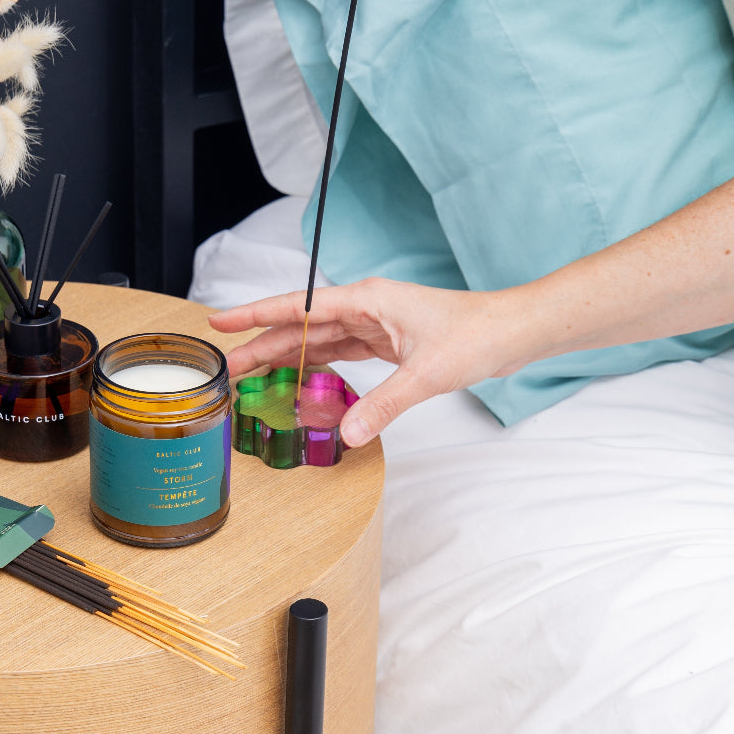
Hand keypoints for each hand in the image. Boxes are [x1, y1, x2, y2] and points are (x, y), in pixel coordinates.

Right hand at [209, 278, 521, 446]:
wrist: (511, 332)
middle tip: (226, 367)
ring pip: (316, 340)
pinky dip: (315, 365)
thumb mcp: (426, 374)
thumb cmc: (476, 334)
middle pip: (301, 326)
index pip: (299, 307)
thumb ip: (384, 405)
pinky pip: (339, 351)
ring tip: (251, 375)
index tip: (222, 322)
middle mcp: (365, 308)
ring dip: (285, 357)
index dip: (256, 315)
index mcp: (367, 300)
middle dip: (261, 345)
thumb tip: (347, 433)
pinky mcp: (384, 341)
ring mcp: (374, 324)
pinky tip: (297, 377)